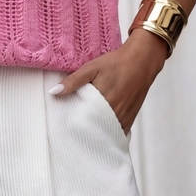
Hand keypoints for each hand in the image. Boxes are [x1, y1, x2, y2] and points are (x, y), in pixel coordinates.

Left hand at [49, 28, 168, 134]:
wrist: (142, 61)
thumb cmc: (116, 63)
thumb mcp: (91, 68)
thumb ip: (73, 81)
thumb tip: (54, 92)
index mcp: (103, 102)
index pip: (85, 122)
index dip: (75, 126)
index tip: (66, 127)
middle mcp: (115, 113)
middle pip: (96, 129)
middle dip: (85, 132)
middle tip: (73, 133)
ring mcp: (125, 116)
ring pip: (108, 132)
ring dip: (98, 133)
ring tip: (85, 134)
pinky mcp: (131, 116)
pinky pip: (119, 130)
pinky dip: (110, 132)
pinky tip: (102, 131)